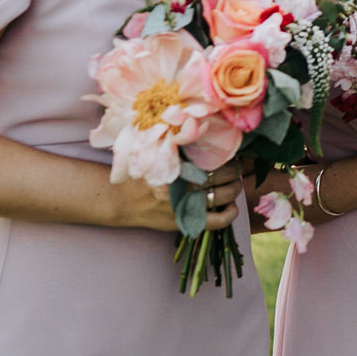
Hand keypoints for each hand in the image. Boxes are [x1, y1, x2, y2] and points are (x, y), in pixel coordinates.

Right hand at [113, 160, 242, 231]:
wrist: (121, 200)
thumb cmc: (144, 173)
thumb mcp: (161, 154)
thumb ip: (183, 147)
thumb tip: (211, 135)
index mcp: (181, 163)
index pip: (217, 155)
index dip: (229, 154)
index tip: (231, 151)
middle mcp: (186, 182)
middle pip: (226, 173)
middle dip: (234, 170)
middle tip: (233, 167)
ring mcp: (187, 202)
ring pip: (226, 194)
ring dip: (234, 188)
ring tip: (232, 184)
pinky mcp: (186, 220)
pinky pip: (218, 220)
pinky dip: (230, 213)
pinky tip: (230, 207)